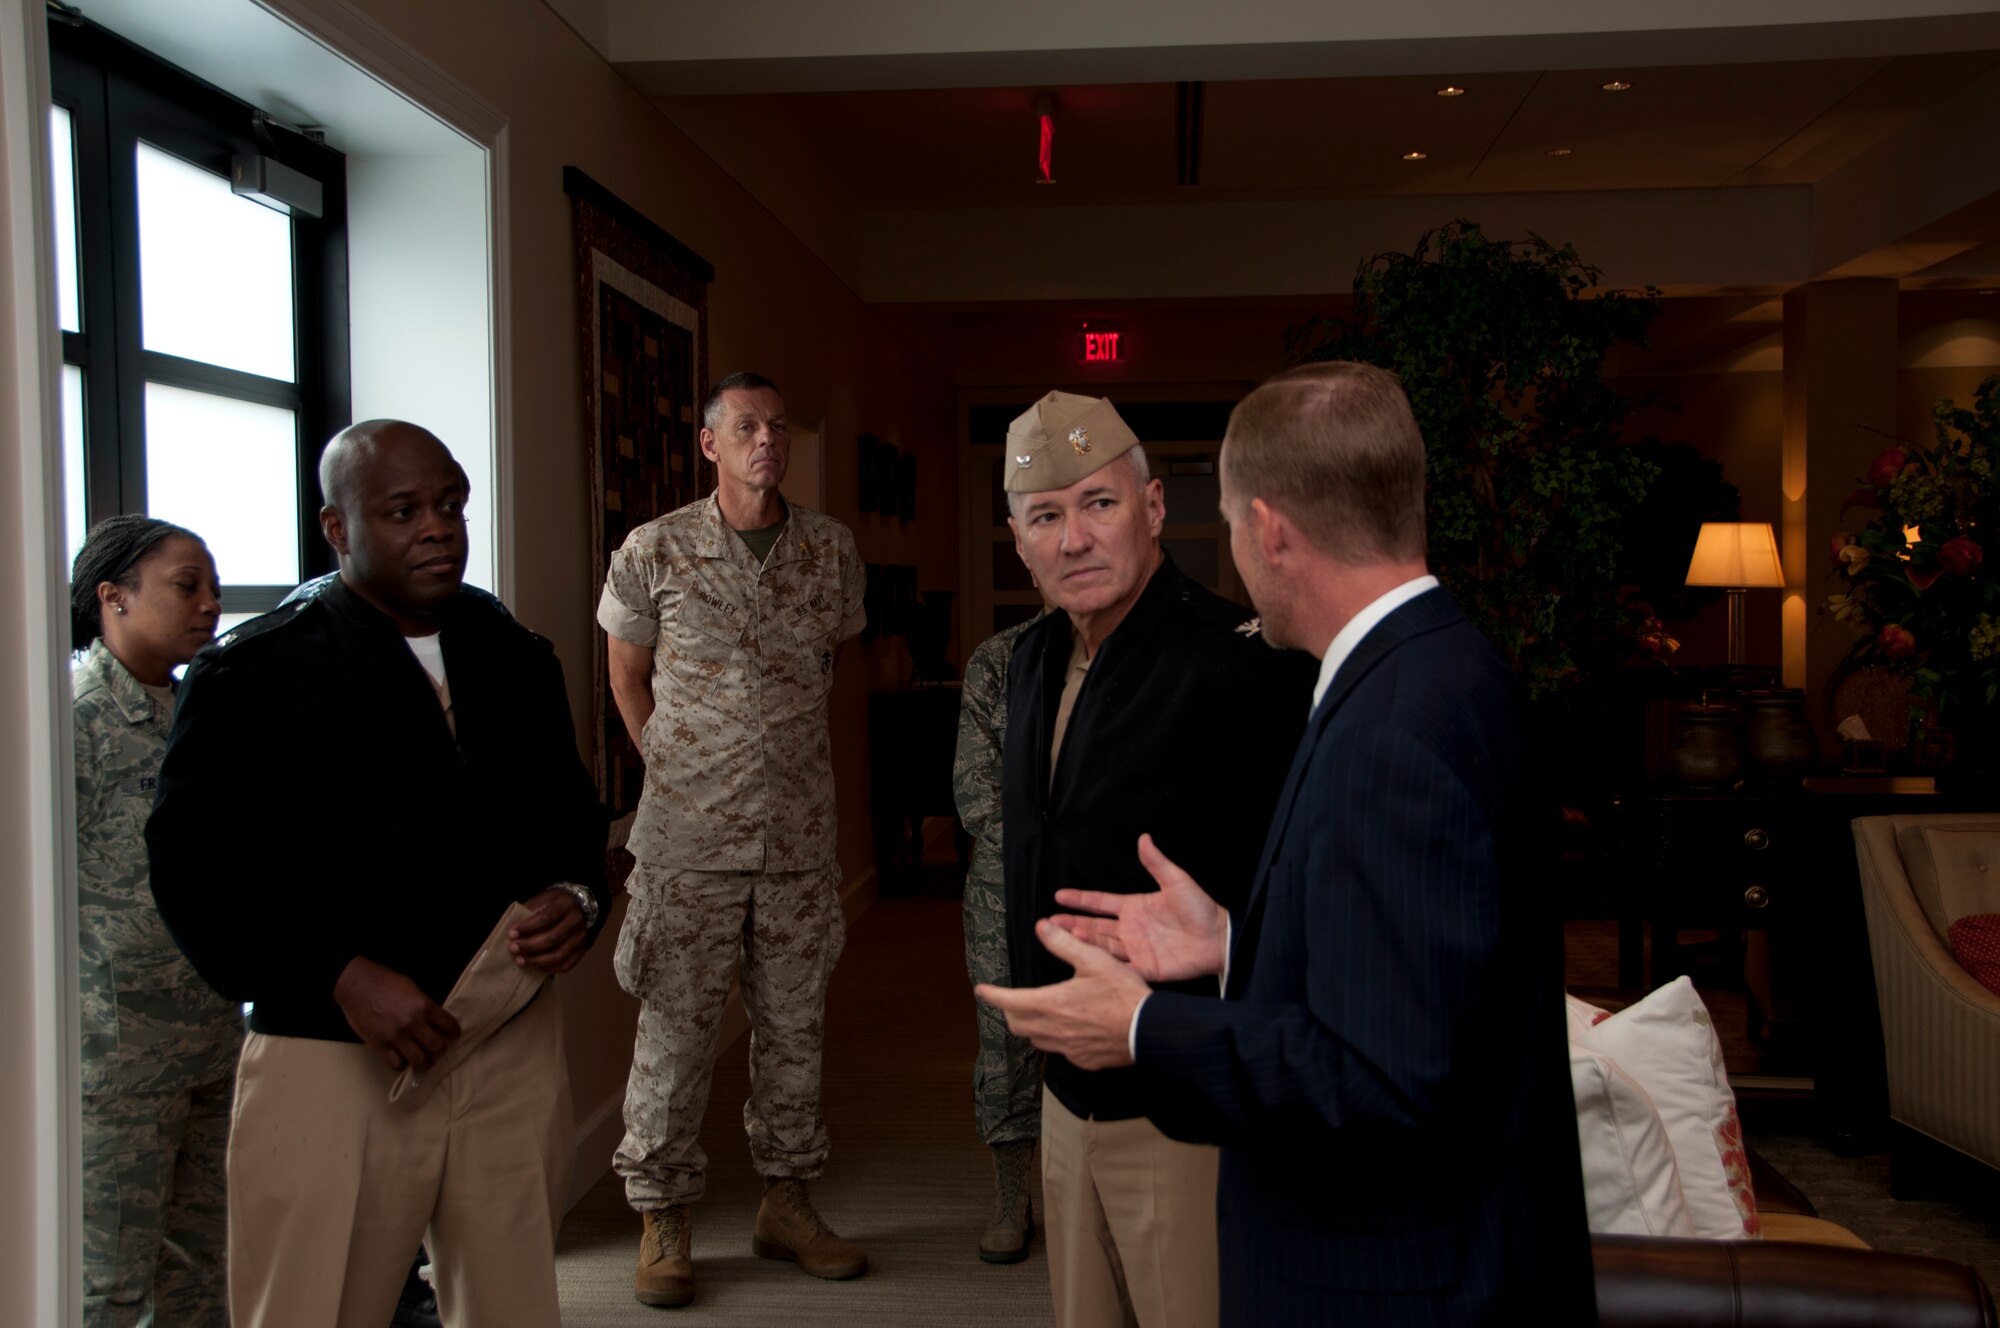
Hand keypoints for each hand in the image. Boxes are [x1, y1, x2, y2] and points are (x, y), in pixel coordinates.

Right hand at [333, 956, 460, 1072]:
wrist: (356, 985)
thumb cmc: (384, 981)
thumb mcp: (412, 987)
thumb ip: (424, 1004)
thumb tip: (434, 1019)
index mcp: (424, 1006)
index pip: (449, 1025)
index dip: (454, 1033)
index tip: (453, 1036)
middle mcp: (413, 1024)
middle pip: (437, 1046)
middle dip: (440, 1049)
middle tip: (437, 1049)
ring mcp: (396, 1037)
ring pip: (420, 1060)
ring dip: (425, 1062)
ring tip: (425, 1060)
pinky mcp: (379, 1046)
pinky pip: (396, 1065)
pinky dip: (401, 1064)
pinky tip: (402, 1060)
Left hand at [509, 889, 588, 973]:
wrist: (582, 905)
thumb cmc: (556, 903)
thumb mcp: (544, 899)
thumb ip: (530, 911)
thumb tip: (513, 930)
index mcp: (564, 905)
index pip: (545, 918)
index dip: (527, 927)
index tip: (511, 934)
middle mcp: (575, 921)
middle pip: (553, 938)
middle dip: (530, 946)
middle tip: (513, 949)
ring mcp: (581, 937)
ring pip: (560, 955)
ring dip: (538, 960)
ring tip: (521, 961)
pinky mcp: (583, 950)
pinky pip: (567, 964)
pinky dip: (551, 968)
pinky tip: (537, 966)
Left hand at [974, 921, 1148, 1069]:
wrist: (1149, 1030)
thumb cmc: (1123, 994)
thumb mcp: (1094, 960)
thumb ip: (1064, 944)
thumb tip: (1042, 927)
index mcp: (1051, 1004)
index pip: (1009, 1001)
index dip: (992, 995)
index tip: (981, 990)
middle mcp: (1054, 1030)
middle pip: (1017, 1024)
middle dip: (1009, 1010)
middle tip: (1011, 999)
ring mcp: (1068, 1048)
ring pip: (1036, 1040)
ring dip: (1031, 1026)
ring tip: (1038, 1013)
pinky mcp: (1083, 1060)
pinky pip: (1060, 1051)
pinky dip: (1056, 1039)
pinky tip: (1069, 1029)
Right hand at [1048, 834, 1227, 983]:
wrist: (1218, 938)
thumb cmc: (1201, 908)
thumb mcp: (1176, 881)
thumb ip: (1156, 863)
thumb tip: (1144, 838)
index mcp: (1135, 907)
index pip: (1100, 902)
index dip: (1080, 899)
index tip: (1059, 895)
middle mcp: (1131, 928)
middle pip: (1094, 925)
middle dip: (1071, 922)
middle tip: (1049, 921)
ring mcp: (1136, 948)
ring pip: (1102, 945)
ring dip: (1083, 940)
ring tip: (1063, 933)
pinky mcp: (1145, 967)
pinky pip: (1119, 966)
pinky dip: (1103, 962)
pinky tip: (1086, 957)